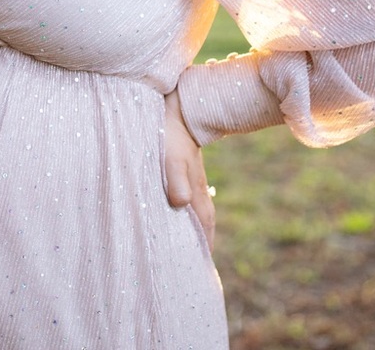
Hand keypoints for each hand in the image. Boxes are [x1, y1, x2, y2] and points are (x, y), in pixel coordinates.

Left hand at [163, 88, 215, 249]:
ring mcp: (193, 182)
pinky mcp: (184, 173)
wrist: (179, 107)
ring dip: (189, 229)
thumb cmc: (171, 132)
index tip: (195, 268)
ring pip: (194, 214)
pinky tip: (173, 215)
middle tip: (186, 264)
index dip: (201, 249)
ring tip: (179, 246)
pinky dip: (183, 214)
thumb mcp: (172, 156)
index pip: (203, 229)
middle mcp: (198, 192)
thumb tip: (180, 204)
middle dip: (196, 244)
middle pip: (201, 225)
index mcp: (197, 194)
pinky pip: (187, 201)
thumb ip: (176, 180)